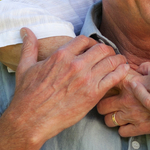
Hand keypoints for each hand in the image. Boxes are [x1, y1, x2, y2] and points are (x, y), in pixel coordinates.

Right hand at [6, 28, 129, 143]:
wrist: (30, 119)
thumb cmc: (27, 95)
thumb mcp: (25, 67)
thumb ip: (29, 47)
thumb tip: (25, 30)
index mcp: (61, 55)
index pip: (84, 40)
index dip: (91, 42)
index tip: (93, 48)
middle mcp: (75, 65)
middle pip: (102, 48)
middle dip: (107, 50)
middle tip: (108, 55)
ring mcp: (86, 79)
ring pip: (111, 61)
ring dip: (117, 59)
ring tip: (119, 62)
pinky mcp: (93, 95)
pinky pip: (115, 78)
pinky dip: (122, 72)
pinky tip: (123, 70)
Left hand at [97, 69, 149, 136]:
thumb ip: (147, 68)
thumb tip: (141, 67)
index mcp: (130, 83)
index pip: (106, 82)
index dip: (105, 84)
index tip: (109, 86)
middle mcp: (127, 100)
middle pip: (101, 105)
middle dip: (103, 104)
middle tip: (109, 104)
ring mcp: (132, 116)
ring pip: (108, 121)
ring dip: (112, 118)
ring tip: (118, 115)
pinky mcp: (139, 129)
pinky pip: (121, 132)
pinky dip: (123, 129)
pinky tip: (129, 124)